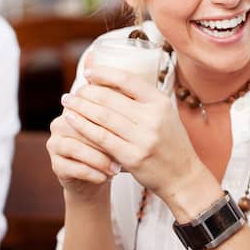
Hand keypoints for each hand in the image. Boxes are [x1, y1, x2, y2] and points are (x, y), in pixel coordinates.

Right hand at [46, 110, 119, 203]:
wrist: (96, 176)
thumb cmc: (109, 149)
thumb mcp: (114, 133)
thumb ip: (115, 121)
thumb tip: (129, 117)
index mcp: (74, 108)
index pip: (89, 107)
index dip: (108, 118)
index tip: (127, 129)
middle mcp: (60, 124)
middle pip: (79, 127)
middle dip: (103, 141)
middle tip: (124, 152)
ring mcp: (54, 144)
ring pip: (75, 148)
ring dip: (98, 160)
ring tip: (115, 169)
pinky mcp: (55, 165)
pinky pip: (73, 168)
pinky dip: (91, 173)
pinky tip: (104, 177)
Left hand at [60, 64, 203, 198]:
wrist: (182, 176)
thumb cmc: (169, 143)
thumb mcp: (164, 114)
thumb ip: (142, 99)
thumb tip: (109, 80)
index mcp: (160, 102)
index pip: (127, 79)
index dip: (104, 73)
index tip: (88, 72)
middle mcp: (153, 118)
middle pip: (110, 98)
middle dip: (86, 92)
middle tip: (73, 91)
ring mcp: (143, 138)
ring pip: (103, 117)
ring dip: (81, 107)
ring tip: (68, 102)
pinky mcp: (132, 157)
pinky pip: (102, 138)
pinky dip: (84, 127)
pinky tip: (72, 120)